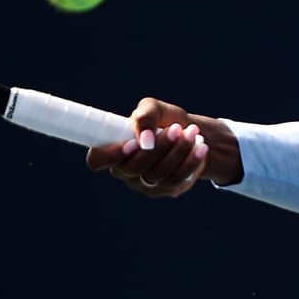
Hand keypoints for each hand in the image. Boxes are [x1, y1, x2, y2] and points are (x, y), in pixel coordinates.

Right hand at [85, 97, 215, 197]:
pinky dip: (190, 162)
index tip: (133, 142)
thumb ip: (144, 116)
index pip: (97, 160)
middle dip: (158, 147)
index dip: (111, 155)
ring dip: (178, 151)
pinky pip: (177, 180)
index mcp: (113, 150)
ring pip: (158, 174)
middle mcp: (126, 172)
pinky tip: (201, 147)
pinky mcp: (168, 189)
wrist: (190, 133)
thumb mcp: (153, 108)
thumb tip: (144, 139)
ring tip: (192, 132)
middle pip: (134, 167)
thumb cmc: (163, 120)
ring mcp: (146, 184)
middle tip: (176, 128)